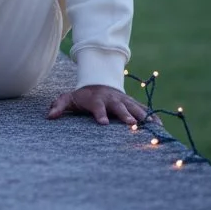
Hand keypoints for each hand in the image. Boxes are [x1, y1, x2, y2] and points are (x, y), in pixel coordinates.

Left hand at [47, 85, 162, 127]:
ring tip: (153, 127)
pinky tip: (161, 127)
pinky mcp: (133, 104)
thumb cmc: (83, 96)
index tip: (103, 123)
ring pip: (135, 108)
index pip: (97, 107)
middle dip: (126, 115)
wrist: (99, 82)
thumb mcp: (69, 98)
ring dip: (143, 117)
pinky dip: (153, 117)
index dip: (100, 114)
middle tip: (131, 124)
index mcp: (96, 99)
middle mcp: (112, 99)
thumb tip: (49, 116)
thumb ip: (59, 106)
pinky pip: (144, 110)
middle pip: (119, 107)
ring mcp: (124, 101)